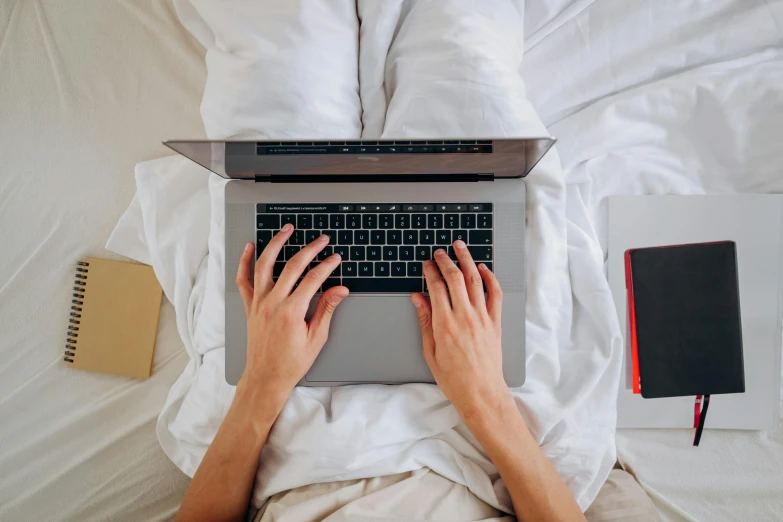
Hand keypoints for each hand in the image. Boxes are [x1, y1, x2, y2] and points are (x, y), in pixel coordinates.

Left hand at [235, 224, 348, 409]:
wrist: (266, 377)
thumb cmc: (291, 362)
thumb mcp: (316, 338)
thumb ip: (327, 310)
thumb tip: (340, 290)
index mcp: (292, 312)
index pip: (314, 279)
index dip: (327, 266)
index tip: (336, 258)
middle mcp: (273, 303)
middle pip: (293, 266)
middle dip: (310, 249)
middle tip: (321, 240)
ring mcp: (259, 302)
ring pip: (265, 264)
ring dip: (276, 243)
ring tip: (287, 230)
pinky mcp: (250, 306)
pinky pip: (243, 279)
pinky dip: (245, 261)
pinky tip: (250, 247)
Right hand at [410, 241, 509, 422]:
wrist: (481, 393)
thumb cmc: (454, 378)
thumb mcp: (430, 351)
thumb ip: (425, 321)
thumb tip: (418, 298)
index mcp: (445, 324)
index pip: (436, 287)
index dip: (430, 271)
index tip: (427, 264)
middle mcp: (465, 317)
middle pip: (455, 278)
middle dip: (446, 260)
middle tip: (440, 252)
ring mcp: (483, 318)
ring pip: (476, 280)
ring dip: (467, 260)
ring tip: (460, 247)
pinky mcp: (496, 322)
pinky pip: (495, 294)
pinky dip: (490, 278)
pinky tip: (483, 269)